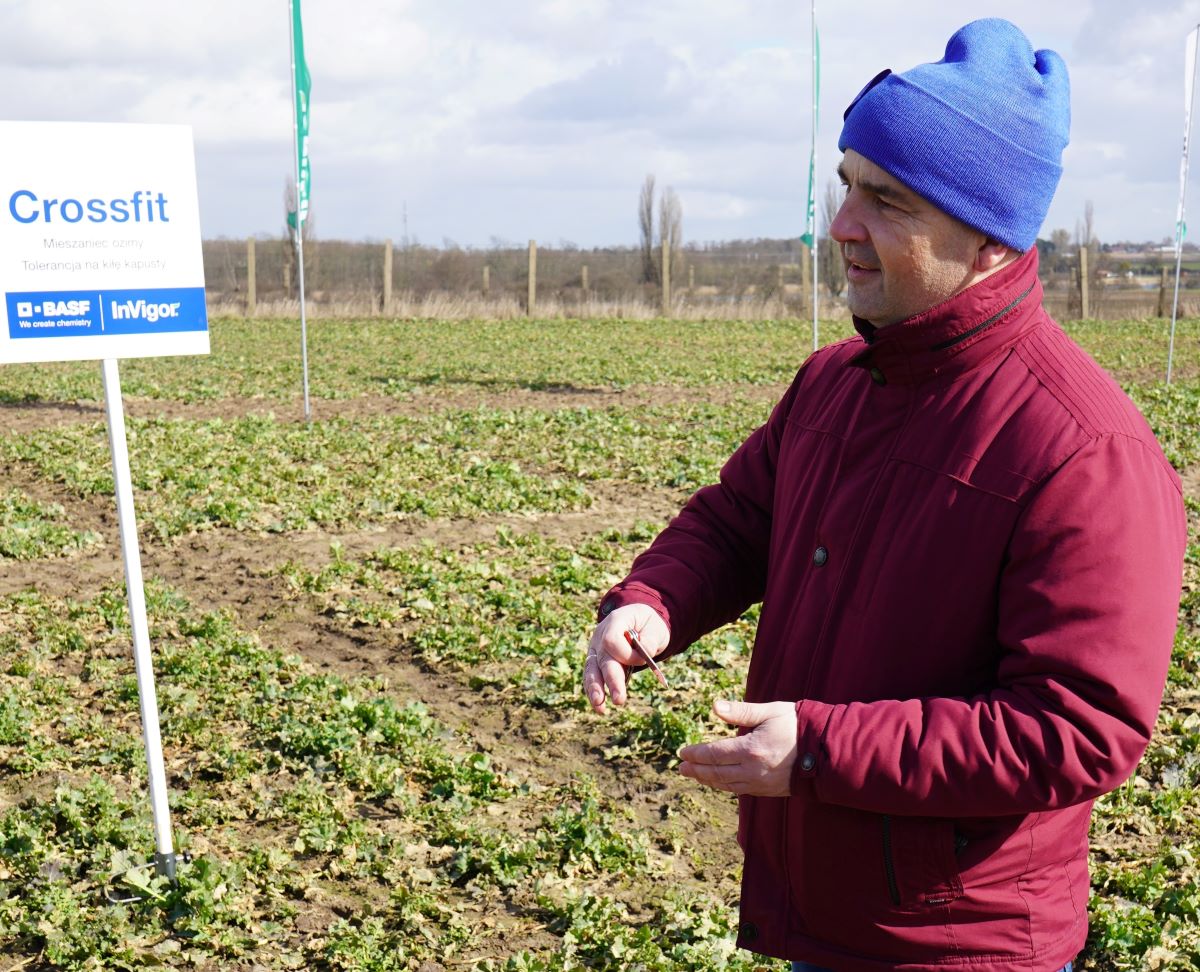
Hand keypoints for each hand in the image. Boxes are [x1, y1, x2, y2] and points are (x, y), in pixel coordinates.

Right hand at [583, 603, 668, 714]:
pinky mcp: (596, 662)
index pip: (612, 641)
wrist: (639, 621)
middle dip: (611, 680)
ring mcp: (596, 649)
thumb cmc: (648, 624)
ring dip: (595, 689)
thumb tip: (643, 655)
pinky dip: (594, 692)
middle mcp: (600, 636)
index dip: (627, 654)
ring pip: (592, 670)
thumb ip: (650, 640)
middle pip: (602, 660)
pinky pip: (593, 677)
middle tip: (619, 699)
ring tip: (600, 706)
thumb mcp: (655, 627)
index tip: (643, 660)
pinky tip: (600, 707)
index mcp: (614, 622)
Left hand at [677, 699, 798, 796]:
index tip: (683, 752)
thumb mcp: (769, 712)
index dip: (697, 754)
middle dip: (697, 770)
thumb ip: (741, 712)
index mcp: (752, 749)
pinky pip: (739, 790)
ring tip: (693, 774)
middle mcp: (753, 770)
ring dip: (707, 780)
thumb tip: (715, 707)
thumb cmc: (797, 725)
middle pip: (717, 772)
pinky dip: (724, 786)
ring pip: (726, 784)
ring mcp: (761, 783)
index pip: (715, 754)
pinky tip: (717, 781)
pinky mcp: (768, 790)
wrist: (825, 751)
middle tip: (681, 766)